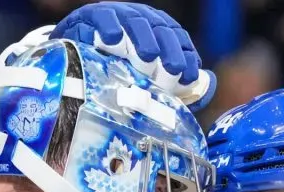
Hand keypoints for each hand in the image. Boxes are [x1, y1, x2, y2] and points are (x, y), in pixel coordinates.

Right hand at [50, 2, 216, 110]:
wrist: (75, 60)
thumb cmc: (119, 72)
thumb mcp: (150, 79)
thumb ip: (180, 83)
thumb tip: (208, 83)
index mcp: (159, 29)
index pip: (177, 37)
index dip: (186, 55)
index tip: (188, 77)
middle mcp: (141, 19)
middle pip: (160, 30)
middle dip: (170, 50)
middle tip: (173, 70)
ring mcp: (117, 15)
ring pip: (135, 22)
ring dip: (143, 39)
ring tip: (146, 59)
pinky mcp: (92, 17)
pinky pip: (103, 17)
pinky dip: (108, 26)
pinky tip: (112, 40)